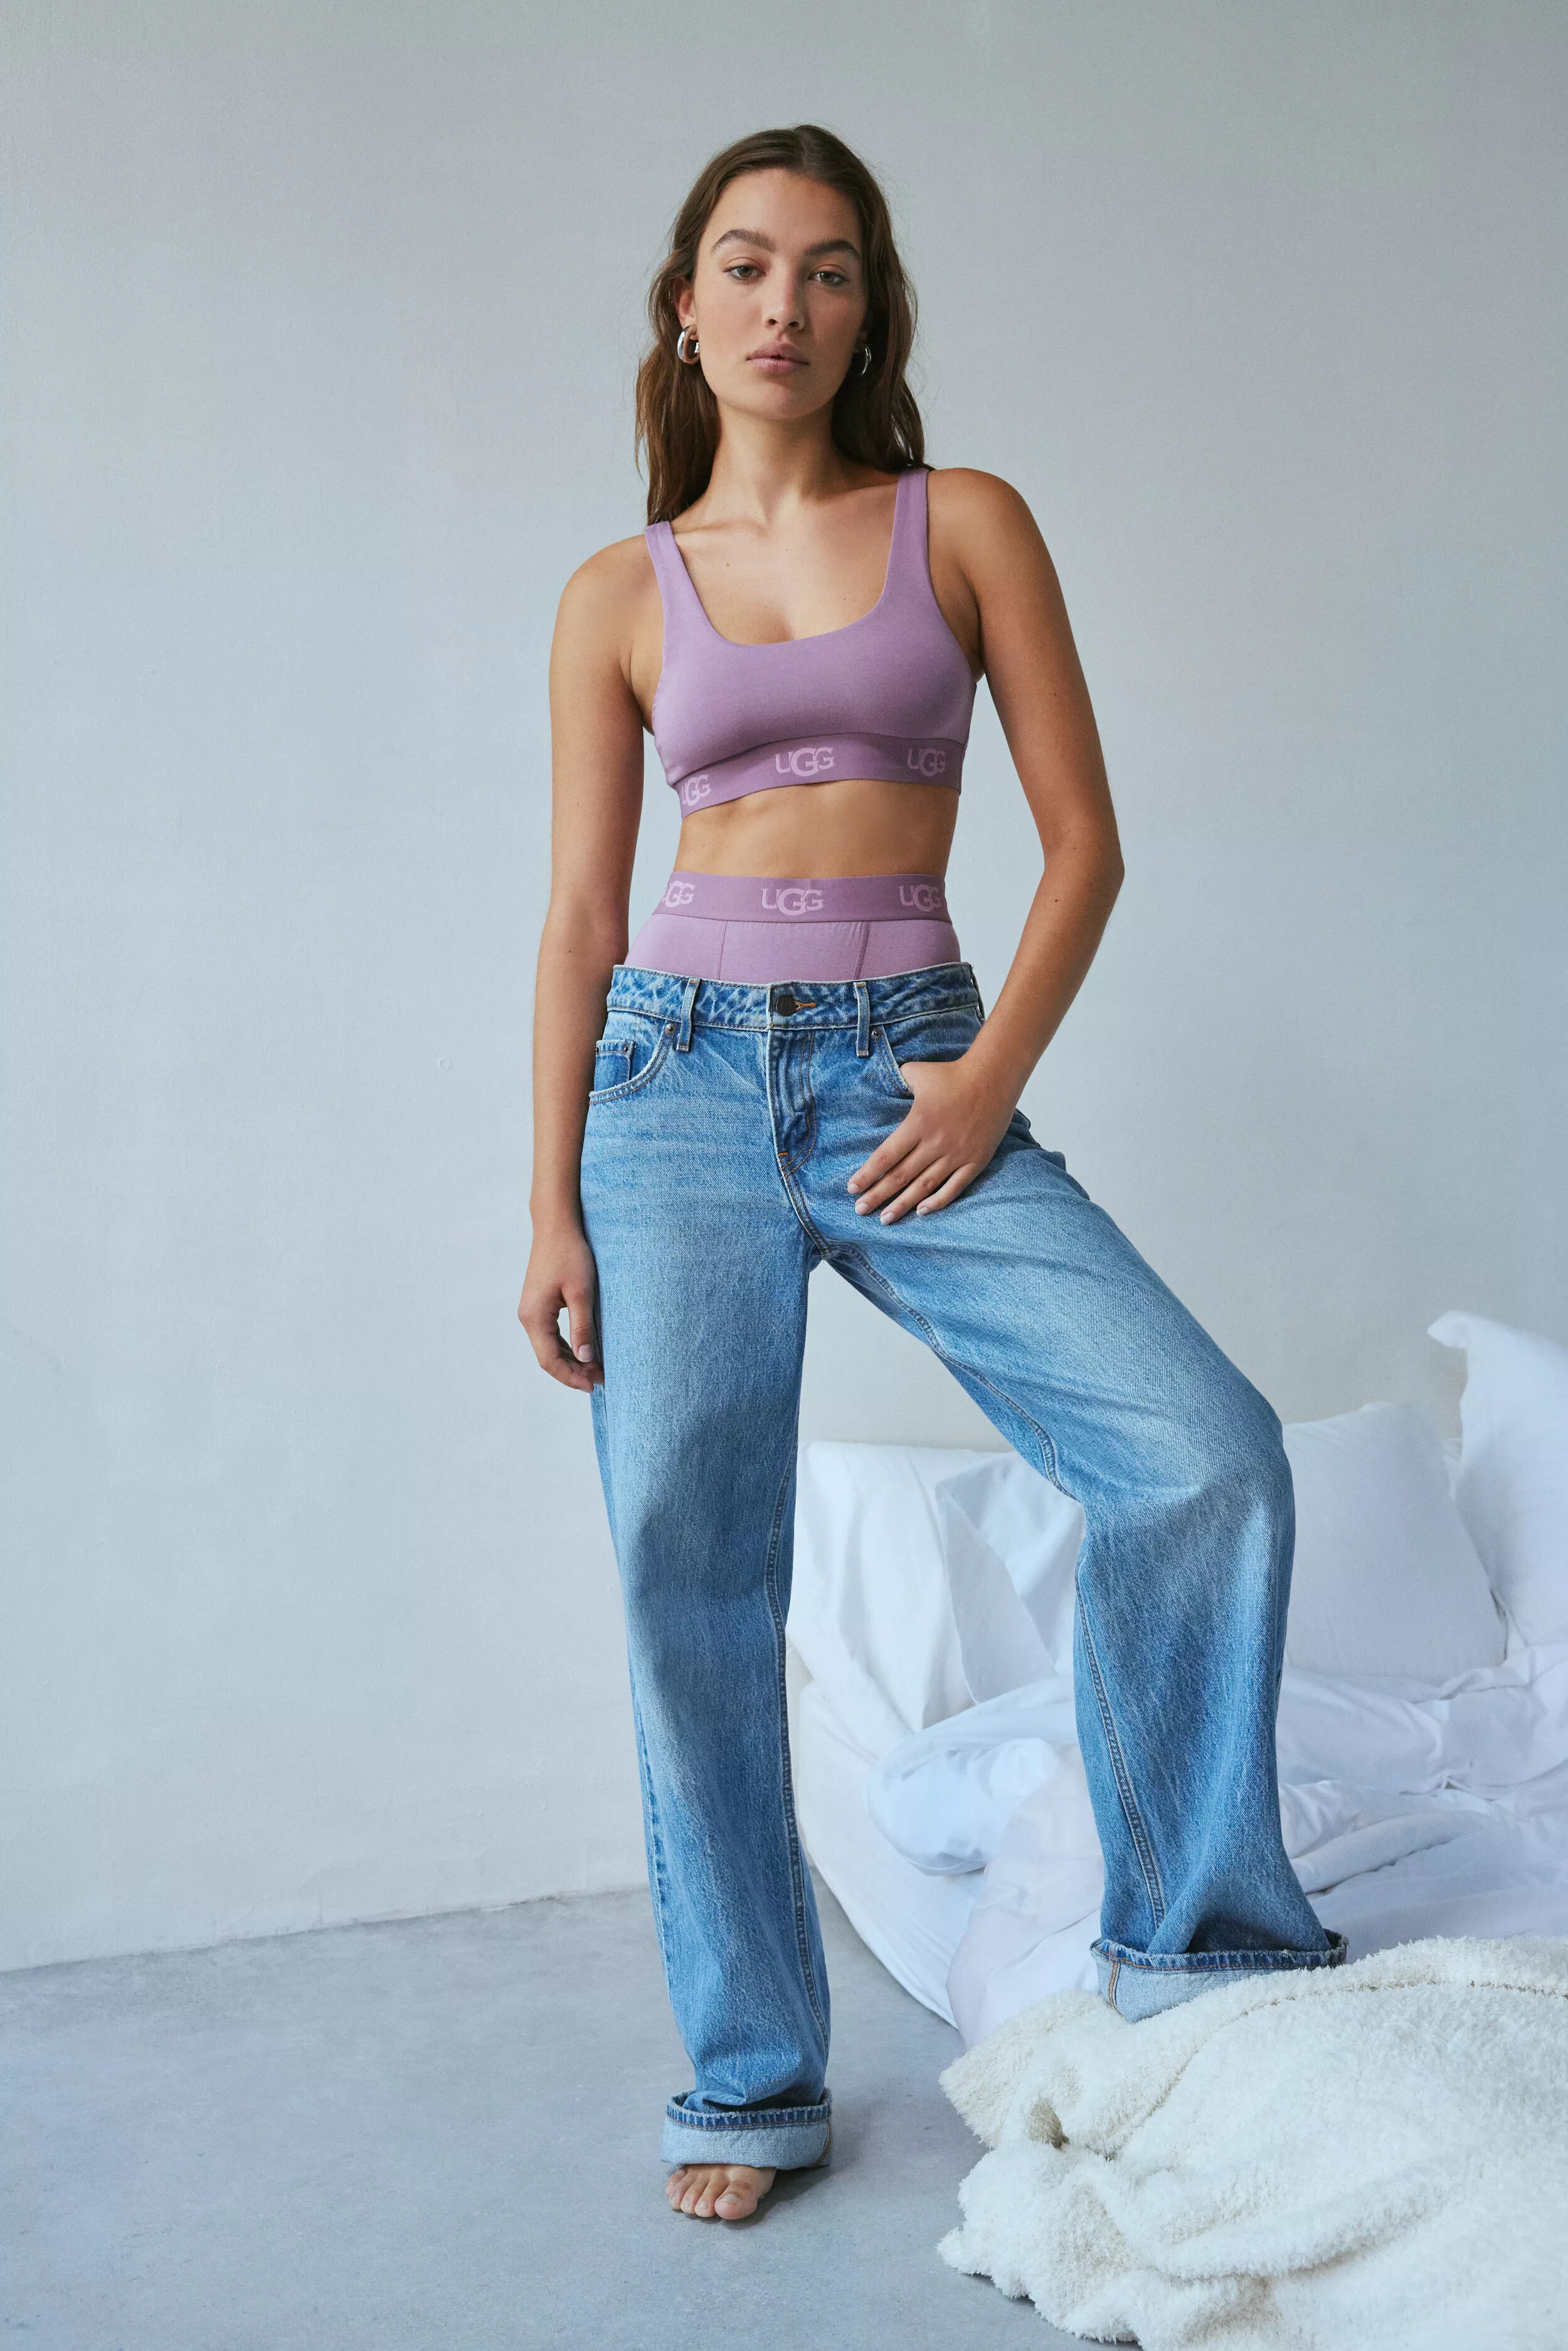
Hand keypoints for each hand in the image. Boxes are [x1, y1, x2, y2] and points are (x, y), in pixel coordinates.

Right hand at [518, 1221, 602, 1389]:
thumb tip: (586, 1358)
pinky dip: (567, 1345)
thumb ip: (582, 1327)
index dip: (571, 1377)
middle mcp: (528, 1317)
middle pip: (548, 1357)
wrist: (556, 1226)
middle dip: (574, 1371)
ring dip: (572, 1359)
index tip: (594, 1385)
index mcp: (535, 1317)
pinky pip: (551, 1334)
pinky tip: (585, 1349)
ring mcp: (532, 1310)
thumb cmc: (570, 1255)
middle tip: (602, 1377)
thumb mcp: (581, 1292)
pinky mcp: (539, 1304)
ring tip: (597, 1367)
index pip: (550, 1360)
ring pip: (549, 1346)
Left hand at [847, 1054, 1017, 1221]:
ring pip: (924, 1186)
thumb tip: (877, 1084)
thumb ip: (895, 1082)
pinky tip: (921, 1211)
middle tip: (860, 1210)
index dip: (868, 1175)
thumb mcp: (917, 1072)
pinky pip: (954, 1187)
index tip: (852, 1189)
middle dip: (877, 1195)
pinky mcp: (976, 1160)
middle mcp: (936, 1143)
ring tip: (885, 1218)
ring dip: (902, 1204)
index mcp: (918, 1123)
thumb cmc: (952, 1073)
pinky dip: (938, 1201)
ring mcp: (957, 1154)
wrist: (994, 1076)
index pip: (886, 1156)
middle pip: (901, 1176)